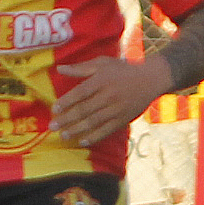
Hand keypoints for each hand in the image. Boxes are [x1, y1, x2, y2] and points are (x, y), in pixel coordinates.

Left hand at [53, 57, 169, 145]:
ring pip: (93, 121)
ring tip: (63, 136)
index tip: (54, 109)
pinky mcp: (123, 119)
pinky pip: (107, 130)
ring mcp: (116, 109)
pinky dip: (94, 137)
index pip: (80, 93)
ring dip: (77, 130)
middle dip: (66, 119)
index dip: (66, 101)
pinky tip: (83, 141)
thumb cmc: (123, 70)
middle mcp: (108, 95)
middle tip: (52, 127)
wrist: (151, 79)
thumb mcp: (102, 63)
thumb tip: (59, 69)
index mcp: (101, 80)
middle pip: (84, 109)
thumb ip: (80, 68)